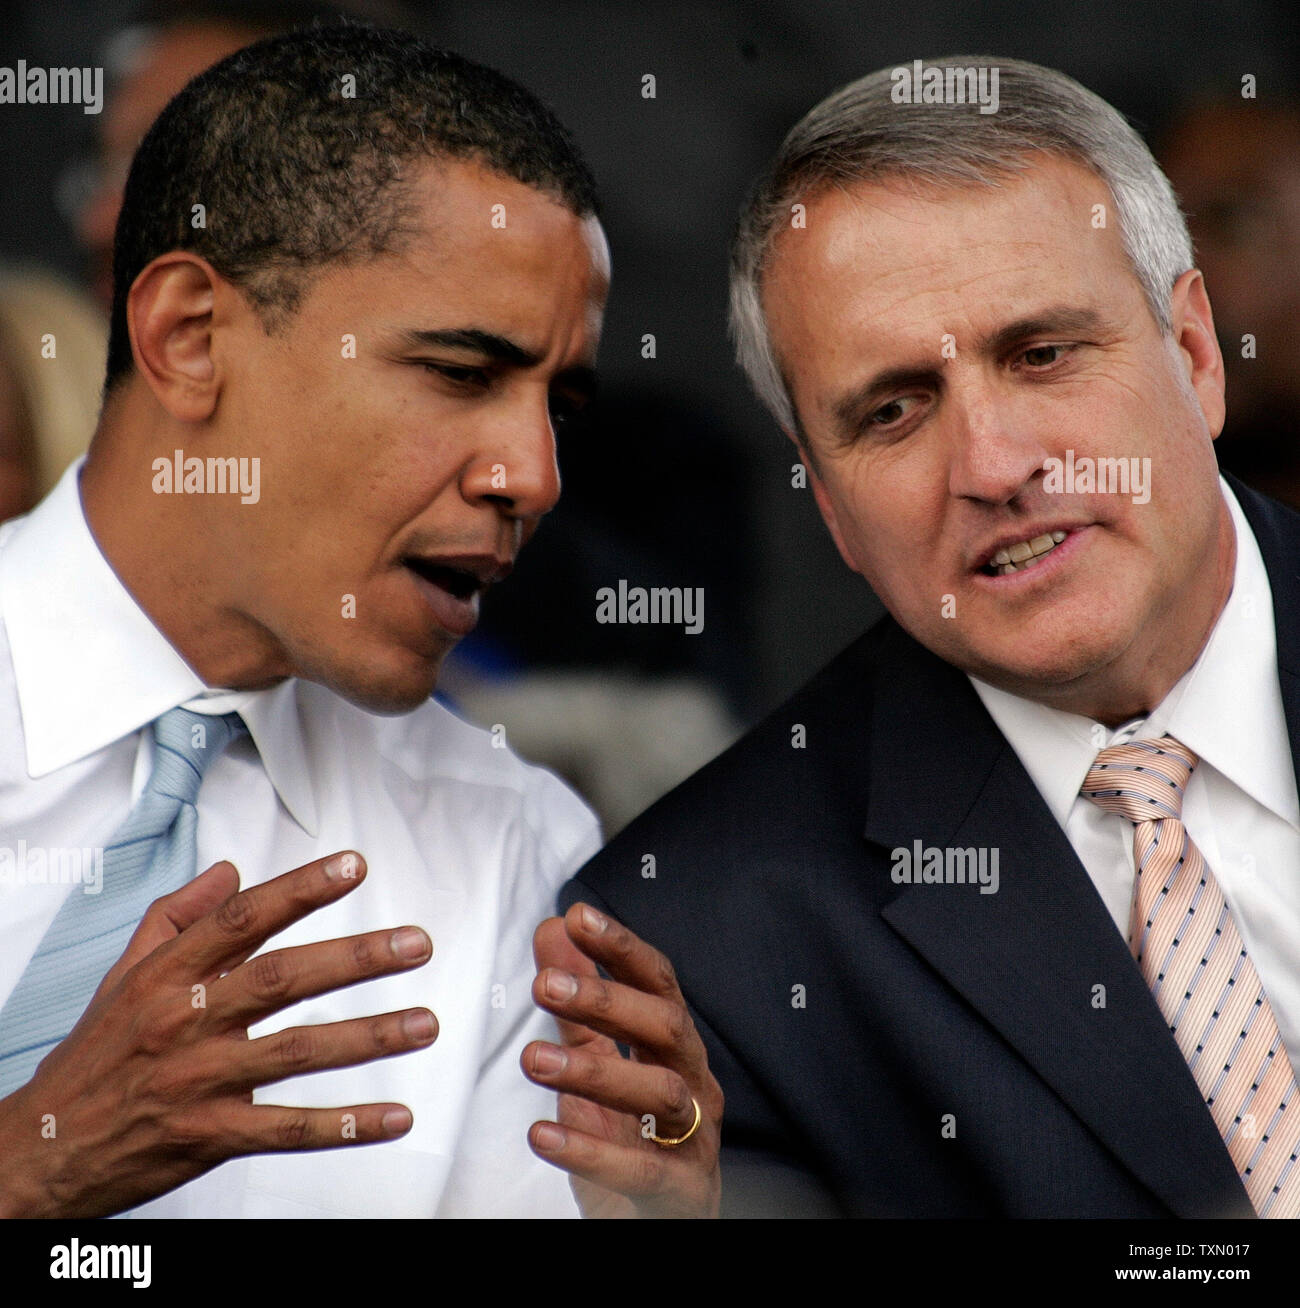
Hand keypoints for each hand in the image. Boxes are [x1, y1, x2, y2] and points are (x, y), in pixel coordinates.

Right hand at [0, 851, 435, 1216]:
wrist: (42, 1149)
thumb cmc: (95, 1055)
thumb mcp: (124, 973)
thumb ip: (179, 915)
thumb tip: (231, 870)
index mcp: (168, 975)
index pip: (242, 919)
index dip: (301, 889)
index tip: (355, 866)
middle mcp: (187, 1020)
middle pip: (282, 979)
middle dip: (357, 957)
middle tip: (415, 944)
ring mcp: (201, 1080)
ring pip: (296, 1052)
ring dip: (369, 1037)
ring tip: (424, 1023)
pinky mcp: (210, 1137)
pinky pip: (288, 1129)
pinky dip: (345, 1125)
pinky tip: (394, 1116)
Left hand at [522, 902, 721, 1217]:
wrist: (654, 1223)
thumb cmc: (633, 1141)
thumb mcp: (598, 1063)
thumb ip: (578, 1002)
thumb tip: (554, 929)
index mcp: (676, 1046)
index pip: (658, 982)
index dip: (621, 947)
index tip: (577, 917)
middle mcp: (695, 1082)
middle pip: (666, 1027)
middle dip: (607, 1001)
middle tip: (545, 985)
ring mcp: (696, 1139)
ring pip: (661, 1093)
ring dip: (595, 1073)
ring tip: (533, 1059)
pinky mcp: (684, 1193)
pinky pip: (644, 1171)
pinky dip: (592, 1152)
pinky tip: (542, 1135)